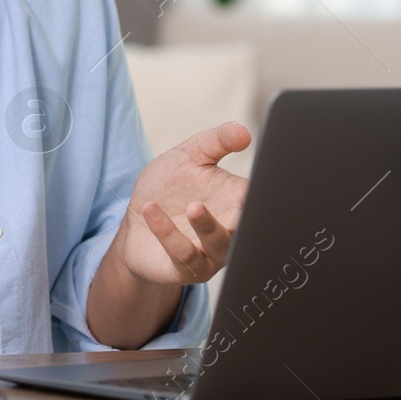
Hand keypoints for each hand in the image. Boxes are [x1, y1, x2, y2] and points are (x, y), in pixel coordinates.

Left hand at [117, 121, 249, 284]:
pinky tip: (150, 210)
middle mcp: (230, 231)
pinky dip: (167, 232)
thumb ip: (216, 141)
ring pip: (219, 244)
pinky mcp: (185, 268)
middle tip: (243, 203)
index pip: (258, 197)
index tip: (264, 182)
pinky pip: (182, 254)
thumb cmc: (169, 189)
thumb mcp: (190, 156)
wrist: (136, 220)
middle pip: (247, 227)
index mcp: (237, 202)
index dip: (262, 191)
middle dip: (247, 217)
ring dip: (207, 226)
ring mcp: (210, 253)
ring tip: (193, 207)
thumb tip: (243, 131)